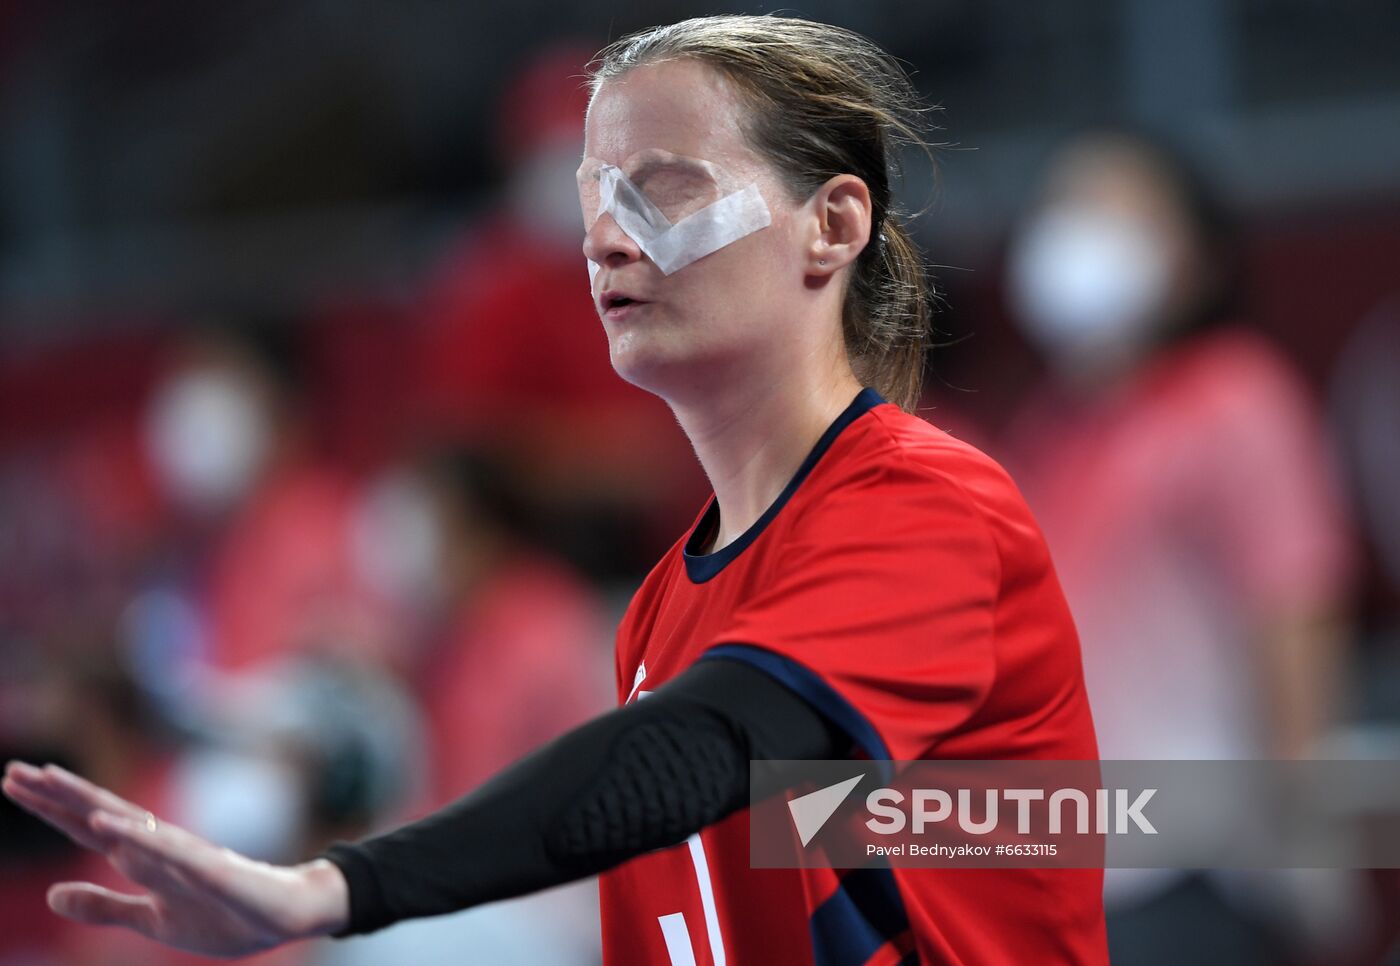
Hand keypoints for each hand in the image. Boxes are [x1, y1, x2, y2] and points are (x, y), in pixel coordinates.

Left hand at [2, 760, 349, 957]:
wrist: (287, 915)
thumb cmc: (224, 913)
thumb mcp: (152, 919)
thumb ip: (104, 905)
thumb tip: (51, 894)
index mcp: (144, 857)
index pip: (88, 827)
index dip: (50, 807)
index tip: (12, 781)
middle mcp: (159, 846)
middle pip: (100, 814)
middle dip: (57, 794)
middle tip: (12, 771)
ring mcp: (185, 854)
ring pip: (128, 823)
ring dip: (88, 802)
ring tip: (49, 782)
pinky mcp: (210, 869)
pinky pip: (166, 850)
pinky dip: (134, 835)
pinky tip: (104, 823)